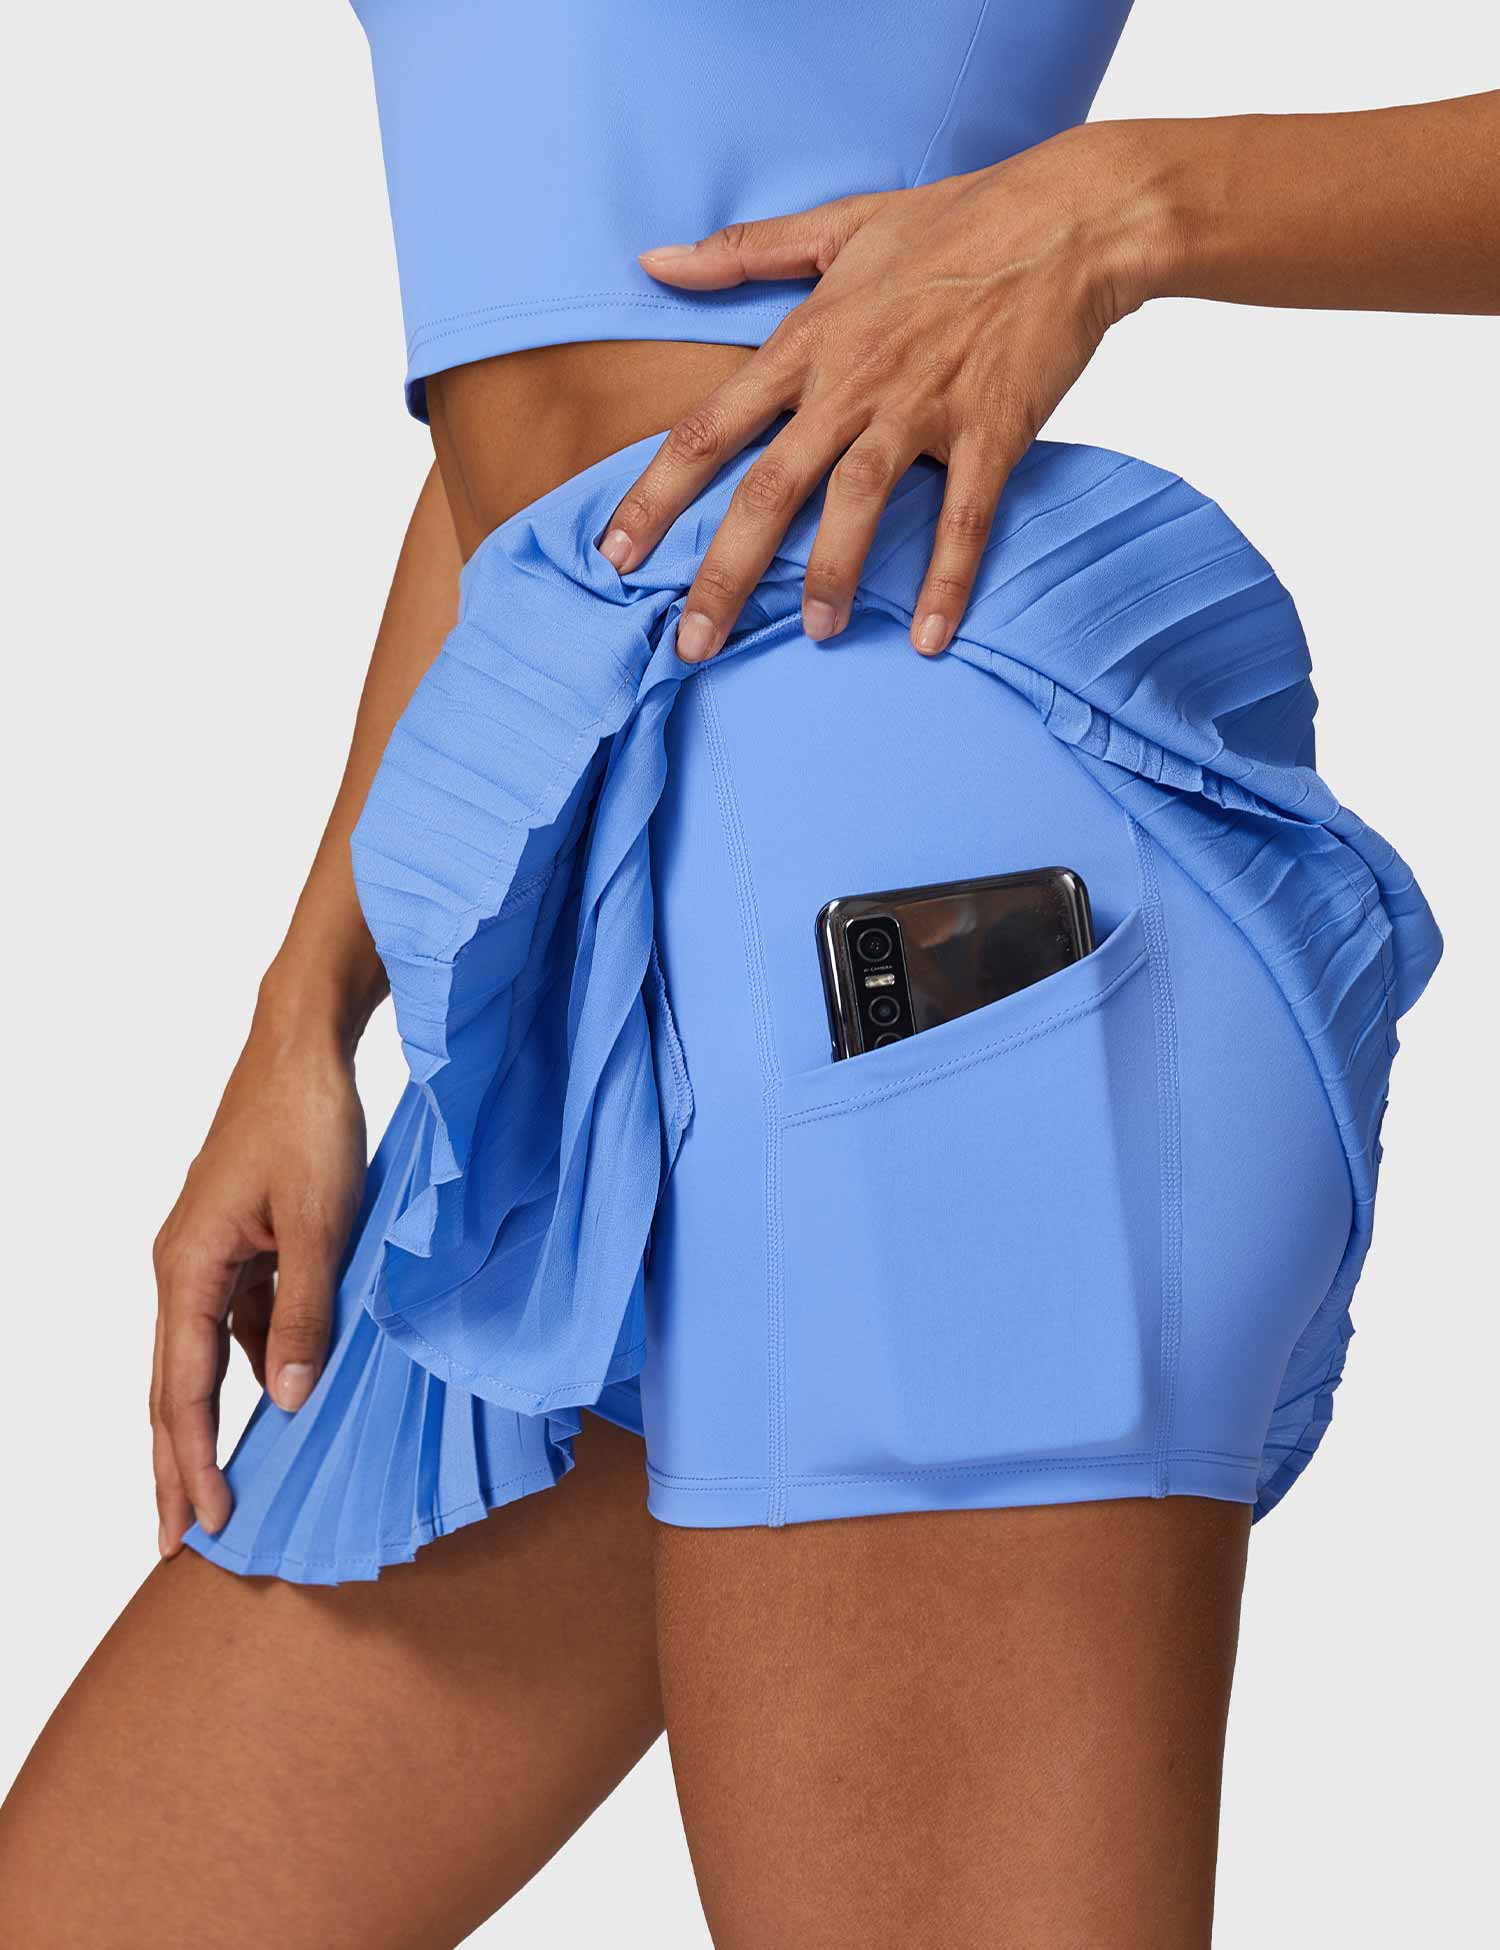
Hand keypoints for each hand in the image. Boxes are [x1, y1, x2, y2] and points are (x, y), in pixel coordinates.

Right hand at [149, 1002, 366, 1556]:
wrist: (303, 1045)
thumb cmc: (308, 1121)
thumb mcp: (322, 1222)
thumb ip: (307, 1311)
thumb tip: (289, 1397)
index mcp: (188, 1266)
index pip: (181, 1389)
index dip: (192, 1461)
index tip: (203, 1524)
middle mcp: (184, 1266)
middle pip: (173, 1384)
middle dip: (177, 1464)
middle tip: (179, 1540)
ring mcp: (210, 1252)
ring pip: (205, 1356)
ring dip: (213, 1421)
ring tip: (223, 1487)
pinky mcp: (240, 1240)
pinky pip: (237, 1321)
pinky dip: (251, 1365)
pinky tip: (279, 1399)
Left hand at [596, 121, 1163, 659]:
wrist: (1069, 217)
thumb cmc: (954, 221)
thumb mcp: (838, 224)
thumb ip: (742, 253)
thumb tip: (653, 259)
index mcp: (809, 341)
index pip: (709, 428)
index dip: (656, 497)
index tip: (613, 557)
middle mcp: (852, 383)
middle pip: (768, 489)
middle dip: (723, 573)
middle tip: (693, 642)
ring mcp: (922, 408)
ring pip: (857, 505)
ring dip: (829, 577)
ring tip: (813, 634)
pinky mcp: (991, 431)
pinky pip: (964, 519)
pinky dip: (949, 581)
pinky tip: (934, 638)